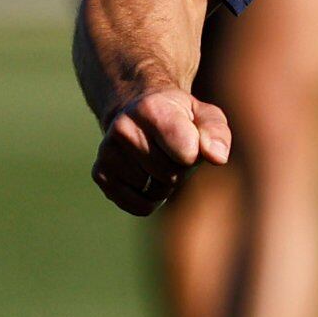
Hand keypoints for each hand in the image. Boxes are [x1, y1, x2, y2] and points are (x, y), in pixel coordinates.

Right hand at [90, 87, 230, 216]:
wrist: (138, 113)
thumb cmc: (181, 118)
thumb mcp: (206, 116)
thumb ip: (216, 134)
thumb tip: (217, 157)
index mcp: (151, 109)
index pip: (186, 155)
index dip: (195, 154)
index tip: (188, 138)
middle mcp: (123, 128)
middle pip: (171, 175)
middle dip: (179, 169)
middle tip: (171, 151)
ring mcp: (107, 152)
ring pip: (155, 193)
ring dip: (163, 184)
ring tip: (157, 159)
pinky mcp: (100, 174)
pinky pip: (138, 207)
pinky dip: (148, 199)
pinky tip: (145, 175)